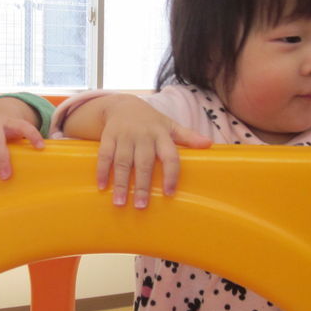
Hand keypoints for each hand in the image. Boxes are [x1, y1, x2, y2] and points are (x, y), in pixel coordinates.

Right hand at [70, 94, 210, 207]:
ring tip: (120, 203)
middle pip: (143, 162)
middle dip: (142, 185)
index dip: (171, 174)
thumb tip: (209, 144)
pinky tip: (102, 187)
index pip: (170, 156)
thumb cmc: (151, 121)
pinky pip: (104, 155)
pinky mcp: (108, 136)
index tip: (170, 193)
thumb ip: (188, 136)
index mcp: (161, 135)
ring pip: (122, 161)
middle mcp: (143, 136)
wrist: (123, 104)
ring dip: (120, 183)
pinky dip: (102, 171)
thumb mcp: (170, 126)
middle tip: (141, 206)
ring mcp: (124, 136)